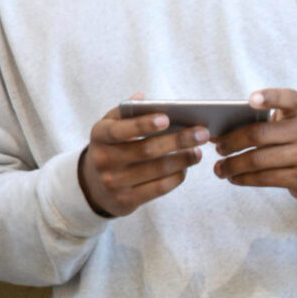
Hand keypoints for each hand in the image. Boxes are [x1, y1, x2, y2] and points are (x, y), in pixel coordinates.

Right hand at [80, 95, 207, 216]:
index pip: (119, 129)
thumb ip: (127, 111)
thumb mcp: (112, 126)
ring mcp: (114, 182)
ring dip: (183, 159)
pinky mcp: (126, 200)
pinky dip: (177, 176)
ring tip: (198, 151)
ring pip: (157, 170)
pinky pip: (159, 188)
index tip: (166, 118)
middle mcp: (103, 160)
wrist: (94, 186)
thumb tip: (143, 97)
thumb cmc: (113, 146)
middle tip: (202, 133)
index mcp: (100, 135)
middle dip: (178, 140)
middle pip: (147, 150)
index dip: (142, 124)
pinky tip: (186, 167)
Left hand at [212, 89, 296, 201]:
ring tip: (219, 169)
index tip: (251, 99)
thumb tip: (217, 135)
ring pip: (257, 160)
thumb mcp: (283, 125)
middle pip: (259, 134)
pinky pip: (264, 178)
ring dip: (232, 165)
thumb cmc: (290, 141)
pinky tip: (234, 178)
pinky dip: (243, 179)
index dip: (270, 97)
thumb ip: (256, 123)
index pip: (288, 98)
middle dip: (232, 142)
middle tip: (218, 148)